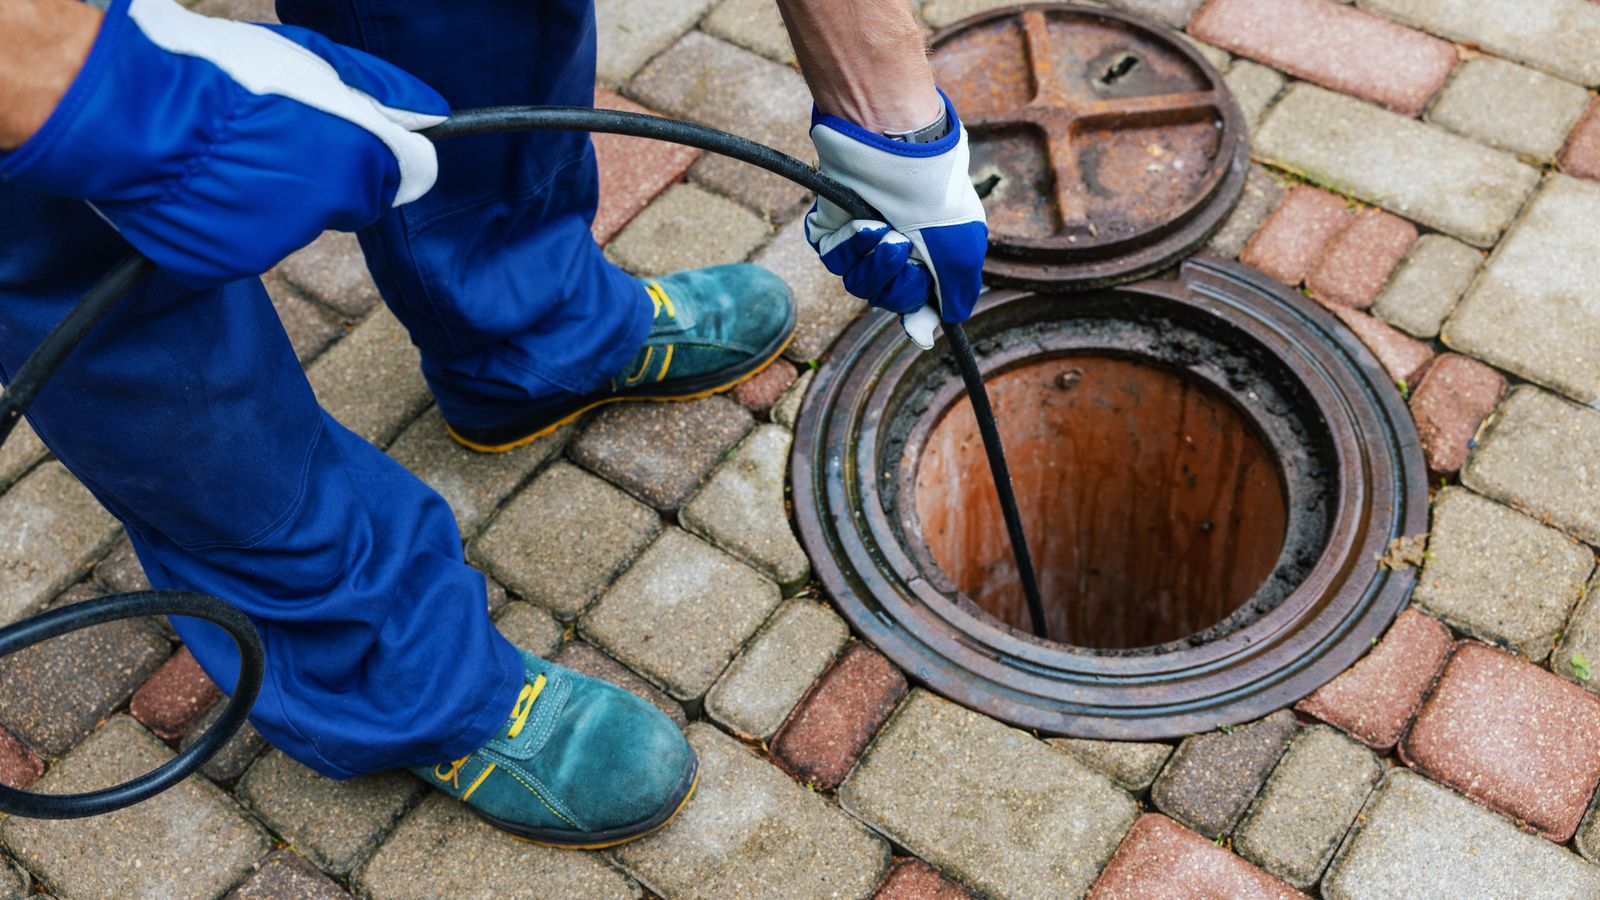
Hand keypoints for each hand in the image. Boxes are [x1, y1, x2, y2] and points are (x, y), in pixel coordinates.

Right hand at [0, 0, 446, 288]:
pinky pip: (242, 241)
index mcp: (356, 159)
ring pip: (293, 223)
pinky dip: (228, 219)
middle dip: (325, 175)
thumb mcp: (312, 60)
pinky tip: (200, 182)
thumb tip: (432, 112)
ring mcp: (274, 243)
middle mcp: (325, 211)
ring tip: (224, 152)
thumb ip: (381, 90)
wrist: (129, 111)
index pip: (405, 174)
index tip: (353, 134)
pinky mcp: (226, 263)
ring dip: (272, 195)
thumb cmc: (220, 73)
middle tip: (272, 136)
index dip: (377, 151)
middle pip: (348, 201)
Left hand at [805, 90, 987, 348]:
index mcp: (929, 256)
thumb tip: (942, 325)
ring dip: (874, 261)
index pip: (916, 302)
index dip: (914, 313)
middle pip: (886, 298)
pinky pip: (836, 260)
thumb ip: (956, 293)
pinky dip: (851, 246)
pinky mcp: (834, 228)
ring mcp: (864, 240)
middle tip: (903, 247)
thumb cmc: (935, 195)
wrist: (896, 148)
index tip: (915, 321)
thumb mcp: (962, 249)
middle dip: (895, 280)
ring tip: (883, 228)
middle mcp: (896, 250)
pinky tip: (863, 222)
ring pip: (859, 284)